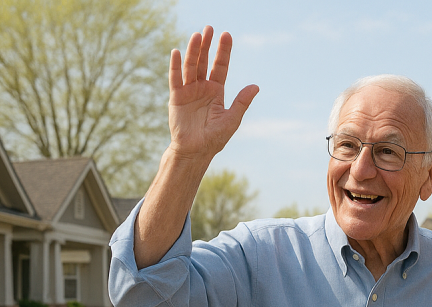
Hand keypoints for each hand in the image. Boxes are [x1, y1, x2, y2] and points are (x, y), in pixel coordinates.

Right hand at [167, 26, 258, 163]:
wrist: (195, 151)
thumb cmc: (214, 138)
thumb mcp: (232, 119)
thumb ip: (242, 102)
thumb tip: (256, 86)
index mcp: (216, 91)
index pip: (220, 67)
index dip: (223, 51)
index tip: (226, 35)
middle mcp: (202, 88)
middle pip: (204, 62)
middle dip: (207, 45)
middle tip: (209, 28)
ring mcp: (188, 91)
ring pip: (191, 67)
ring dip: (193, 51)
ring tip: (197, 36)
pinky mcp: (176, 98)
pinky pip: (175, 79)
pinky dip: (175, 66)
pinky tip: (176, 52)